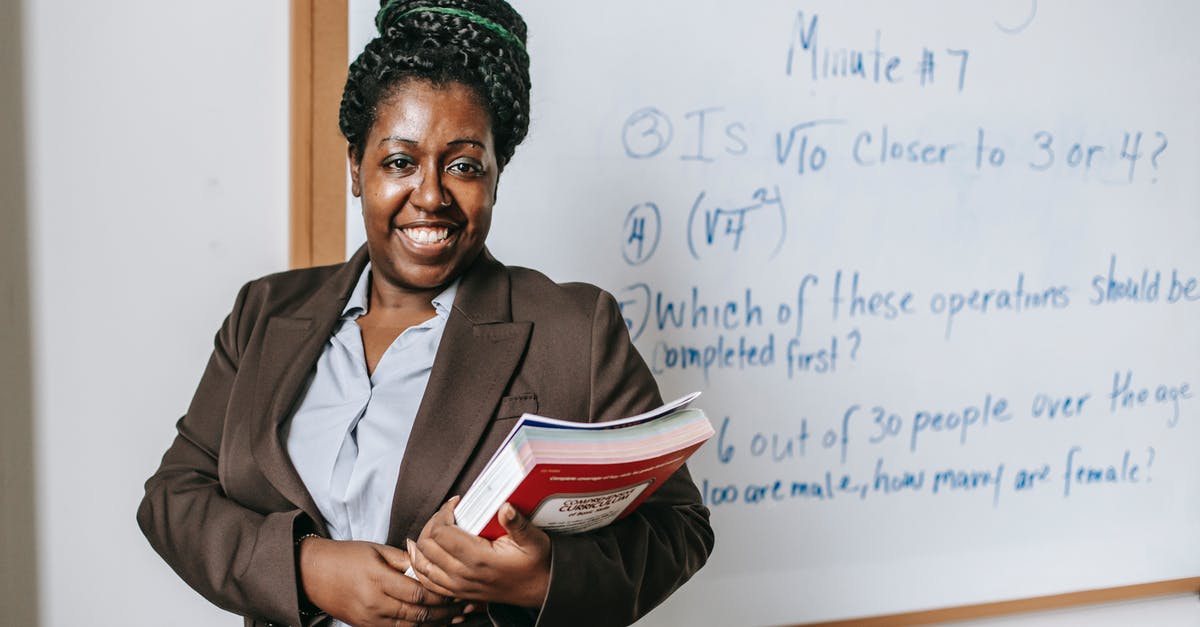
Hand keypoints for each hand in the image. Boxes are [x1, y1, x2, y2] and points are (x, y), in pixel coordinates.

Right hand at [299, 536, 476, 625]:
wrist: (313, 574)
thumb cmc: (346, 556)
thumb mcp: (376, 550)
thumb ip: (404, 559)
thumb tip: (430, 563)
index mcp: (378, 579)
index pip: (419, 594)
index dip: (442, 596)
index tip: (459, 591)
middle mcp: (374, 603)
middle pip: (418, 614)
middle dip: (444, 612)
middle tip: (465, 607)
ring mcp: (370, 618)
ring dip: (434, 624)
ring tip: (454, 617)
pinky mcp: (366, 626)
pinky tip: (431, 624)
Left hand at [408, 497, 550, 608]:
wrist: (539, 590)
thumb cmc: (536, 564)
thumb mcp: (533, 540)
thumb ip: (517, 523)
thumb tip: (505, 507)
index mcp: (479, 559)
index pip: (441, 533)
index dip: (443, 513)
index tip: (455, 503)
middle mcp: (464, 574)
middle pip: (427, 546)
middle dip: (431, 524)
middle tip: (446, 513)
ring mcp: (459, 586)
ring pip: (422, 565)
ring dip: (422, 544)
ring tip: (433, 527)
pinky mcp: (458, 593)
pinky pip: (427, 582)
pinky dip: (420, 566)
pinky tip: (422, 553)